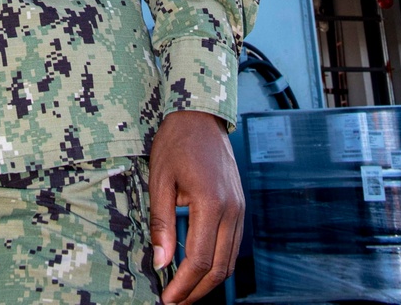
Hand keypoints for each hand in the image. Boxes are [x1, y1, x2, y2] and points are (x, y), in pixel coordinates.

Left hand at [148, 110, 243, 304]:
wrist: (200, 116)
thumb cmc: (176, 142)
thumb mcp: (160, 179)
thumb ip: (162, 223)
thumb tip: (161, 262)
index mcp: (211, 202)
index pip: (201, 259)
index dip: (184, 285)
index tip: (167, 300)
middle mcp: (232, 209)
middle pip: (220, 267)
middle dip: (197, 291)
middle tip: (175, 302)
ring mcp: (240, 208)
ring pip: (230, 260)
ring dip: (209, 281)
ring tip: (184, 290)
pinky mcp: (240, 206)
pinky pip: (233, 244)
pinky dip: (218, 262)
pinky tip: (199, 267)